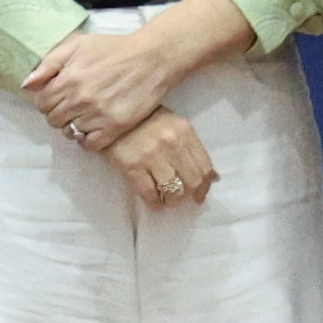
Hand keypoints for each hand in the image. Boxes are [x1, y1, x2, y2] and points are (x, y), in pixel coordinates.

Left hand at [22, 23, 178, 146]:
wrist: (151, 59)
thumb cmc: (113, 49)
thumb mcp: (77, 45)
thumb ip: (48, 64)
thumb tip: (27, 85)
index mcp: (68, 79)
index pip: (41, 103)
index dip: (47, 100)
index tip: (58, 96)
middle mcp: (80, 100)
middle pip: (54, 120)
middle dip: (59, 113)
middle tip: (72, 105)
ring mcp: (97, 115)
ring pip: (70, 132)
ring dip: (74, 125)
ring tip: (85, 115)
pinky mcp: (114, 127)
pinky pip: (90, 145)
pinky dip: (87, 140)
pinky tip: (93, 129)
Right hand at [101, 108, 215, 209]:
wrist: (109, 118)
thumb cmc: (143, 121)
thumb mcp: (172, 125)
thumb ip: (191, 148)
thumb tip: (213, 177)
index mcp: (184, 130)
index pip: (204, 165)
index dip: (205, 184)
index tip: (200, 194)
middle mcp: (171, 142)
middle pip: (192, 180)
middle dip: (190, 195)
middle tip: (183, 199)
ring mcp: (151, 155)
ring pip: (173, 190)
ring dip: (173, 201)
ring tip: (168, 201)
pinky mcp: (132, 167)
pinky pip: (150, 194)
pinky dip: (156, 204)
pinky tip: (155, 204)